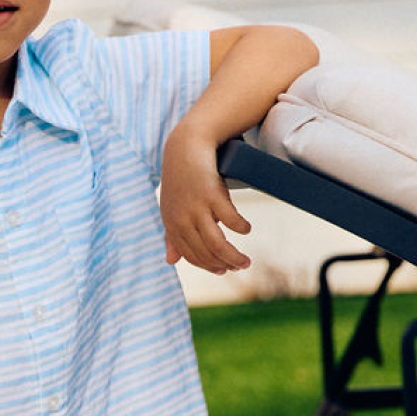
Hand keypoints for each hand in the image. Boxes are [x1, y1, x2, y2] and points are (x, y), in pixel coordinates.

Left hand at [159, 123, 251, 273]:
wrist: (186, 145)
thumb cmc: (181, 178)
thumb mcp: (172, 209)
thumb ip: (171, 235)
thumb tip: (170, 261)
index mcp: (172, 224)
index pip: (191, 256)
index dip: (209, 266)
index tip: (224, 270)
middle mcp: (182, 219)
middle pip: (205, 253)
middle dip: (225, 264)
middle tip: (242, 265)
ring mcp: (196, 208)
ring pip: (217, 245)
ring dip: (234, 257)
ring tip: (246, 261)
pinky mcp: (212, 194)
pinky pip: (230, 220)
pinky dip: (240, 228)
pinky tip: (245, 229)